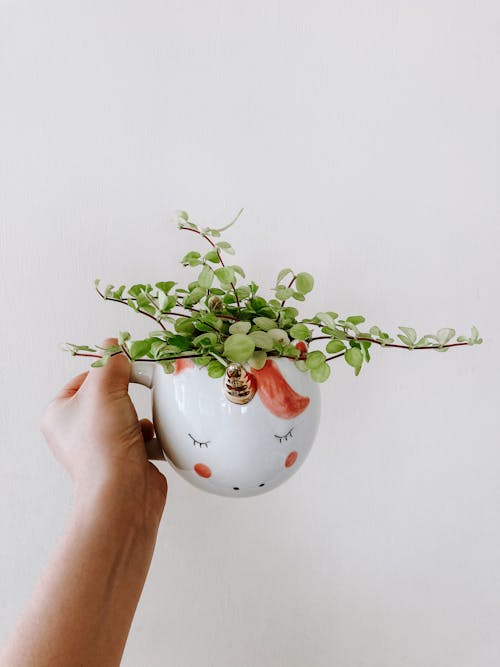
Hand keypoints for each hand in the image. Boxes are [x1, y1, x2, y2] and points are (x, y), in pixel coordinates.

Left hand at [40, 338, 166, 523]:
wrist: (124, 493)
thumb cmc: (103, 445)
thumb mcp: (104, 388)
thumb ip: (110, 362)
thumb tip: (114, 346)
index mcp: (58, 415)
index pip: (83, 378)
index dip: (105, 371)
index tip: (123, 368)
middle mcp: (76, 433)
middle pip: (108, 396)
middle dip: (126, 395)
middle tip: (132, 394)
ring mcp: (101, 447)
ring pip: (128, 415)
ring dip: (138, 417)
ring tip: (137, 426)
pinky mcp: (125, 460)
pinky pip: (141, 435)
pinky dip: (148, 435)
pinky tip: (147, 441)